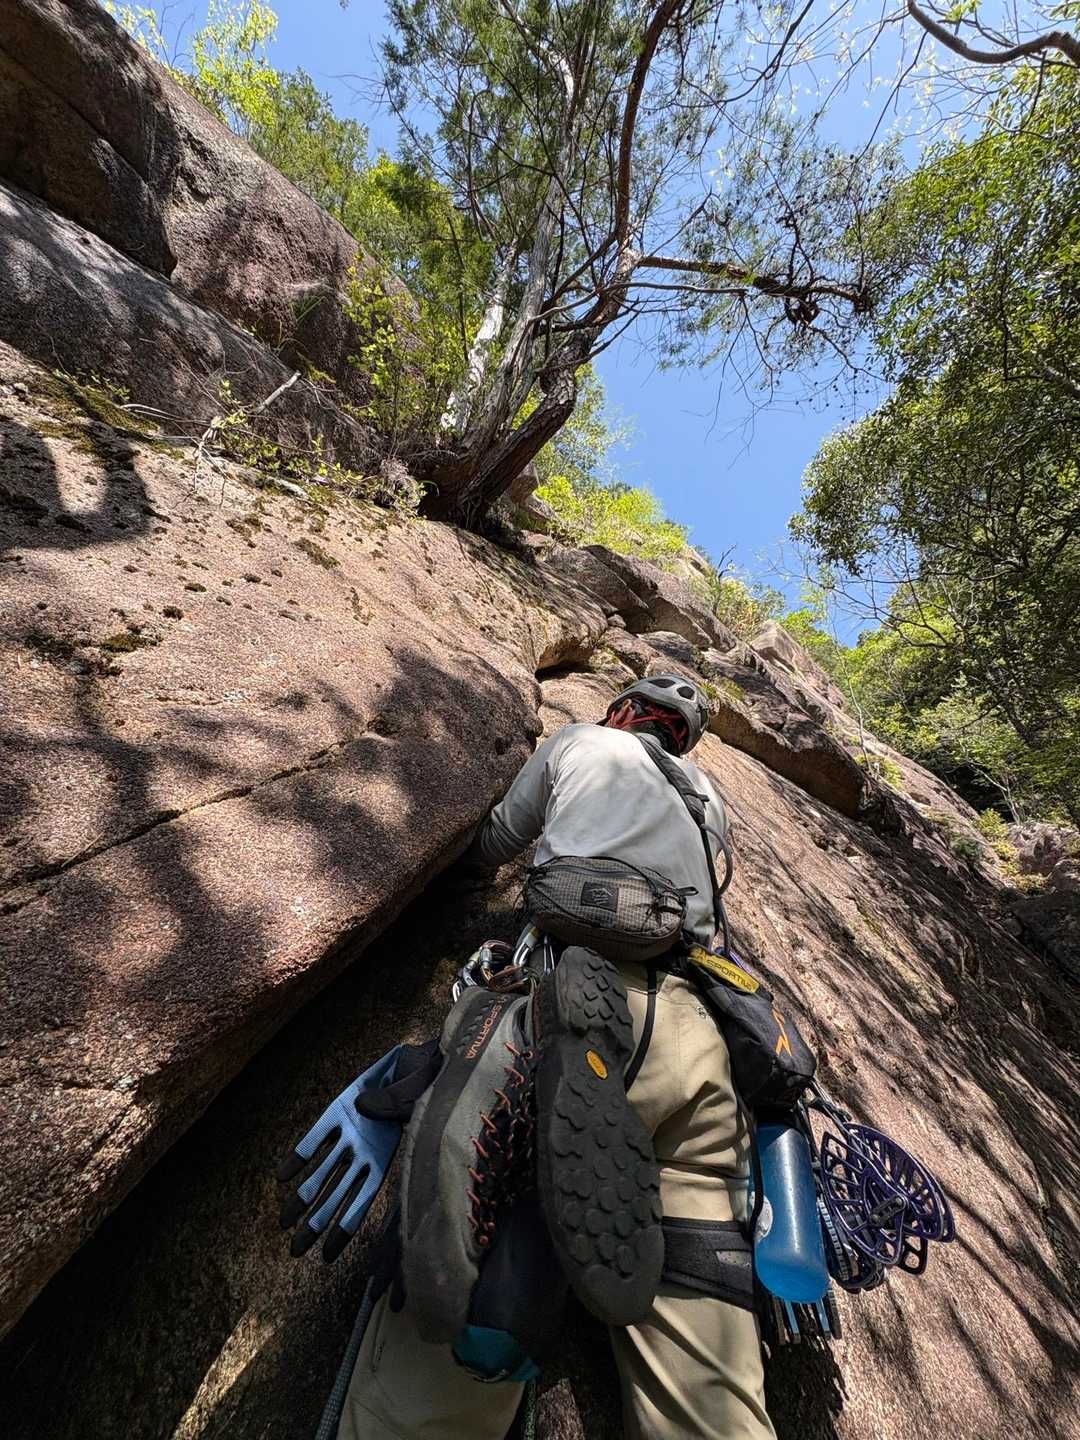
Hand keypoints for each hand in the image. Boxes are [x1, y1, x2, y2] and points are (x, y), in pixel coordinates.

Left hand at [277, 1040, 440, 1261]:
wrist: (411, 1063)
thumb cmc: (422, 1085)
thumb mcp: (417, 1096)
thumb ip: (395, 1104)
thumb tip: (365, 1107)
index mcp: (384, 1156)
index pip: (363, 1198)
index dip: (345, 1226)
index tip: (327, 1255)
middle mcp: (363, 1151)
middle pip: (337, 1193)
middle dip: (316, 1221)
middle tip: (296, 1249)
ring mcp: (349, 1132)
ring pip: (322, 1171)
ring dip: (303, 1196)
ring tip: (283, 1223)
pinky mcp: (337, 1110)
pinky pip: (316, 1136)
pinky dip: (299, 1156)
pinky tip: (281, 1176)